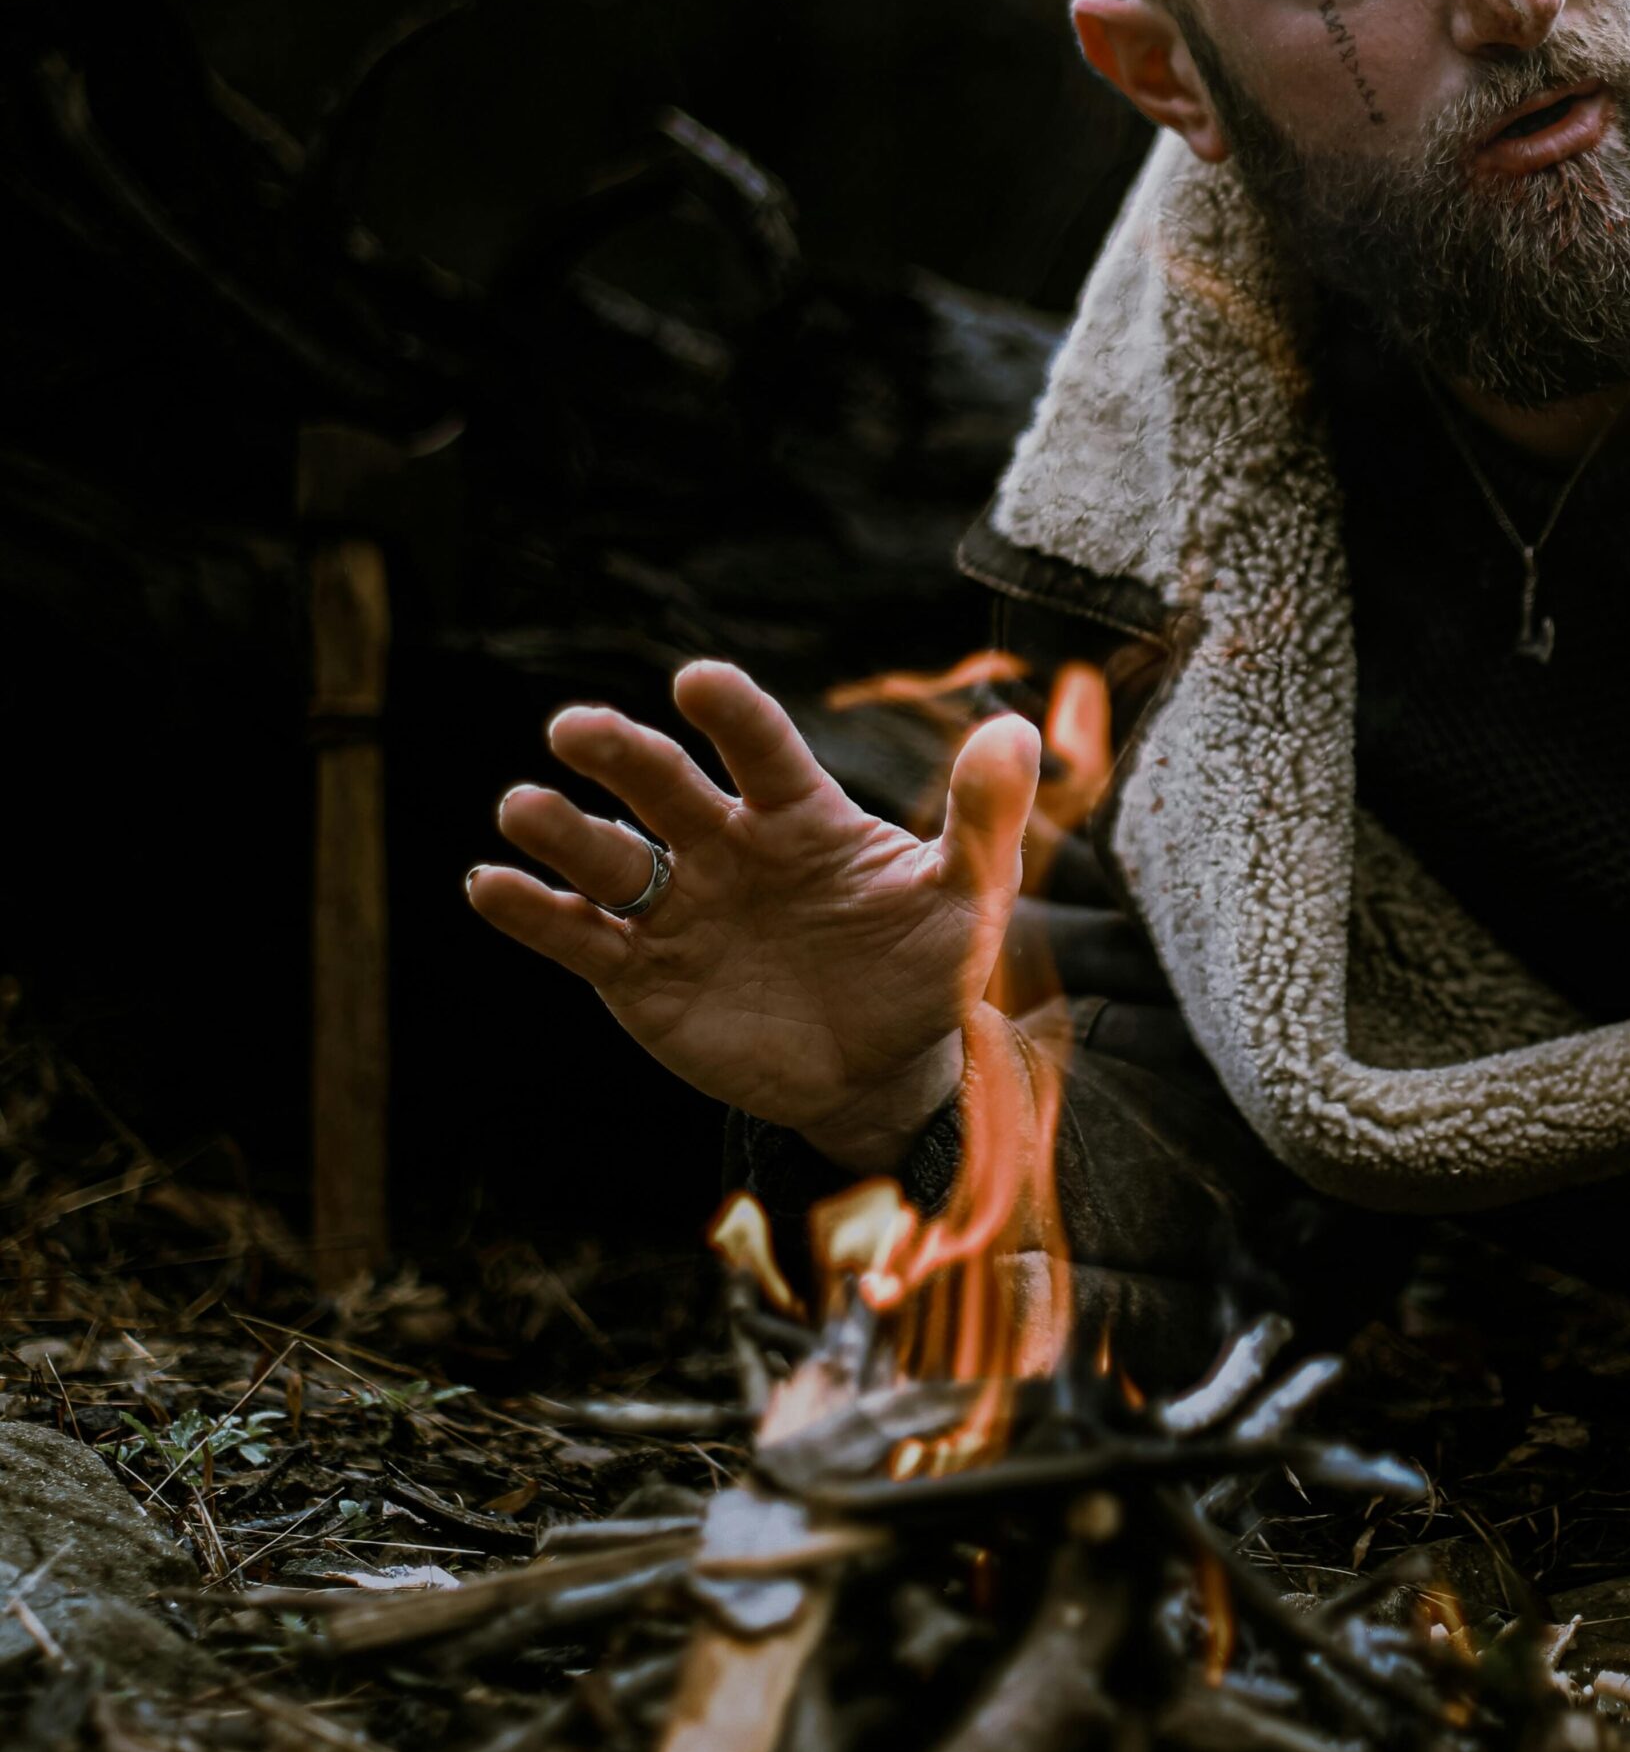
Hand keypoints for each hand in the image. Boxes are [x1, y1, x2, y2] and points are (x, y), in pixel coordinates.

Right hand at [467, 661, 1041, 1171]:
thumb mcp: (965, 900)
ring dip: (560, 829)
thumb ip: (984, 820)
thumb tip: (1018, 730)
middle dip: (619, 754)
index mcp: (799, 815)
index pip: (761, 749)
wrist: (882, 1068)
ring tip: (522, 806)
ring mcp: (677, 908)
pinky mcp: (641, 975)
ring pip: (607, 856)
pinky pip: (578, 935)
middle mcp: (725, 845)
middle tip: (576, 729)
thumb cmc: (920, 967)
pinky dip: (531, 911)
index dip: (731, 714)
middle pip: (663, 785)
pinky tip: (489, 885)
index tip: (698, 683)